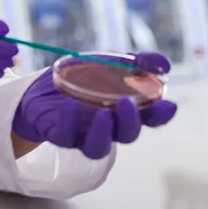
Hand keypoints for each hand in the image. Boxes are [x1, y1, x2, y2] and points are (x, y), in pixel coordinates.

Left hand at [11, 52, 177, 159]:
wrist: (39, 87)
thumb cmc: (79, 76)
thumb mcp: (109, 61)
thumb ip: (138, 61)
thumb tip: (164, 64)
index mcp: (123, 110)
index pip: (149, 118)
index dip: (160, 115)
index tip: (168, 105)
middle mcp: (107, 126)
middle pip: (126, 135)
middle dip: (130, 122)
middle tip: (126, 103)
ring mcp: (82, 134)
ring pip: (98, 147)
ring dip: (103, 132)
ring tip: (103, 114)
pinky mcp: (59, 134)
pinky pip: (65, 136)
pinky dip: (69, 121)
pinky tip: (70, 104)